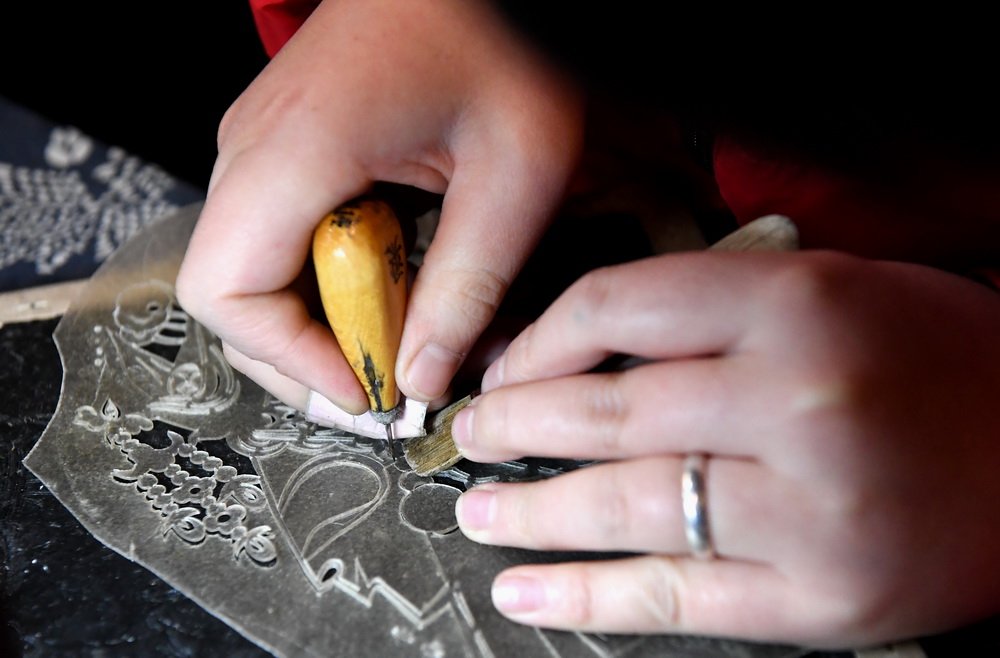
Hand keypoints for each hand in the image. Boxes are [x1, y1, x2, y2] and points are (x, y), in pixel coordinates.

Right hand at [175, 0, 581, 413]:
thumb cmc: (499, 38)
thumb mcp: (515, 173)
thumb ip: (468, 284)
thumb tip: (423, 375)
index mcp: (296, 148)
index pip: (229, 292)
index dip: (290, 360)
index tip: (366, 387)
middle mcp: (256, 147)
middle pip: (234, 294)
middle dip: (306, 355)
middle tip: (388, 377)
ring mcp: (265, 143)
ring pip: (255, 270)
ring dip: (322, 321)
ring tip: (402, 332)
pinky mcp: (290, 145)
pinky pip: (282, 237)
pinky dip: (330, 280)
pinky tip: (393, 281)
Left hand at [451, 249, 999, 646]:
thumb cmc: (935, 360)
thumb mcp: (832, 290)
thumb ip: (713, 308)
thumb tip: (583, 349)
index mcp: (796, 306)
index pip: (617, 306)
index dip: (537, 341)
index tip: (504, 366)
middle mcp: (797, 400)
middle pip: (606, 412)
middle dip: (515, 426)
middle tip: (473, 436)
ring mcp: (807, 507)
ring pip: (625, 507)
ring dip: (532, 513)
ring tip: (481, 511)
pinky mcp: (818, 595)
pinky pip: (674, 595)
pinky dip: (586, 595)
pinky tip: (528, 590)